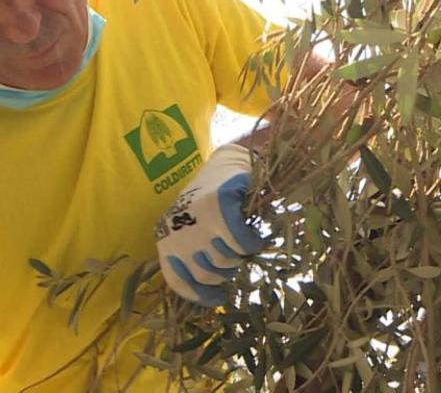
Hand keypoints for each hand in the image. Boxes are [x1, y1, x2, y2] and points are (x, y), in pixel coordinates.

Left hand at [155, 144, 262, 305]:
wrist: (230, 163)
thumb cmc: (212, 200)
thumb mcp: (193, 229)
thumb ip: (194, 256)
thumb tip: (208, 291)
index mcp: (166, 238)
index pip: (178, 281)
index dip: (201, 295)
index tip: (220, 298)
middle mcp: (178, 231)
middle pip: (208, 274)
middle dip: (227, 271)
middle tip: (237, 257)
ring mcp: (199, 219)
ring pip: (227, 260)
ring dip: (241, 256)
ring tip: (244, 242)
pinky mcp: (221, 207)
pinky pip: (242, 242)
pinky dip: (253, 242)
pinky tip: (255, 235)